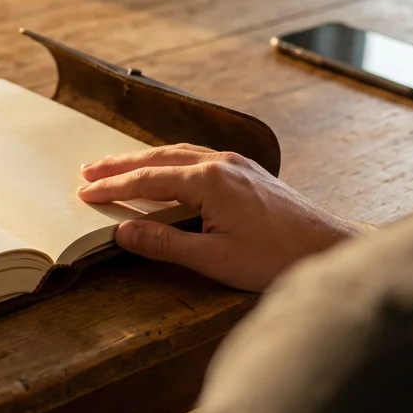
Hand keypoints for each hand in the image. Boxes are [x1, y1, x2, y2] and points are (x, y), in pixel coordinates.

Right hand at [77, 144, 361, 291]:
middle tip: (88, 171)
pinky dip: (170, 160)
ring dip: (144, 159)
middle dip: (120, 165)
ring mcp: (236, 164)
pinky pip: (198, 157)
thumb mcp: (214, 259)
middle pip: (158, 158)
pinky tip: (166, 169)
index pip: (147, 180)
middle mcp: (221, 163)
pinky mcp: (248, 172)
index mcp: (209, 181)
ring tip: (117, 167)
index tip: (84, 193)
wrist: (328, 248)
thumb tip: (123, 232)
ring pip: (178, 153)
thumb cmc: (275, 258)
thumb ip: (164, 243)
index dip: (112, 187)